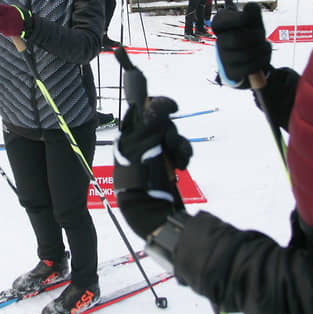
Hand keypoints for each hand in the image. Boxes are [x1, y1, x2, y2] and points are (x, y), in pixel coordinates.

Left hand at [0, 4, 32, 37]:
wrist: (27, 23)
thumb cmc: (15, 14)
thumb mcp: (9, 8)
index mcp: (8, 10)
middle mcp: (9, 18)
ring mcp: (9, 26)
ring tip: (6, 22)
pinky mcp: (9, 32)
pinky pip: (2, 31)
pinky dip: (3, 29)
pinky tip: (9, 26)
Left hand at [113, 96, 191, 238]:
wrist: (147, 210)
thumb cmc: (138, 179)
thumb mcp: (141, 147)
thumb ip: (149, 123)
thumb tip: (152, 103)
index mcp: (129, 136)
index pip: (142, 110)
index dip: (158, 105)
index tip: (173, 107)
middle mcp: (140, 142)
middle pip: (162, 123)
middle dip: (170, 133)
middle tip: (169, 146)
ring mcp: (154, 153)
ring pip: (173, 137)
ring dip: (180, 146)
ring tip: (179, 161)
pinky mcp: (166, 163)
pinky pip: (179, 151)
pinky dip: (183, 156)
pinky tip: (181, 166)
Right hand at [211, 3, 270, 88]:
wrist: (251, 61)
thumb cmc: (251, 38)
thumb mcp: (255, 23)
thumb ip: (253, 12)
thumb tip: (249, 7)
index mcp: (222, 26)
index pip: (219, 21)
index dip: (233, 19)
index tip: (245, 18)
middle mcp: (220, 41)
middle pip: (236, 39)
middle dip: (256, 37)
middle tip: (261, 36)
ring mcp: (224, 58)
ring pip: (245, 55)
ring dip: (261, 50)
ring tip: (263, 48)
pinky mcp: (231, 72)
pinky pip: (249, 68)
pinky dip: (260, 62)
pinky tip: (260, 59)